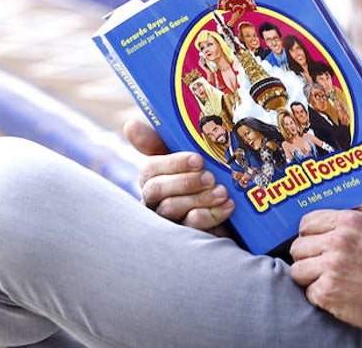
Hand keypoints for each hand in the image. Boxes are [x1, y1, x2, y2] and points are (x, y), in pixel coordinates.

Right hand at [122, 118, 234, 233]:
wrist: (231, 202)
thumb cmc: (201, 173)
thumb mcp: (186, 153)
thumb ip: (158, 140)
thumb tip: (130, 125)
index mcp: (152, 177)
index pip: (150, 169)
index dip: (173, 163)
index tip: (198, 159)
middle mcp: (153, 199)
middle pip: (156, 190)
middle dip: (185, 182)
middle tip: (210, 177)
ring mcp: (167, 220)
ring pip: (171, 209)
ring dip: (200, 198)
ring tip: (223, 192)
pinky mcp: (184, 236)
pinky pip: (190, 228)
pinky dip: (210, 215)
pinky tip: (227, 206)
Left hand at [289, 205, 361, 331]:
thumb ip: (357, 211)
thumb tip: (339, 201)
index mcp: (347, 222)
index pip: (306, 222)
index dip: (309, 233)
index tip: (316, 242)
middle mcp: (336, 243)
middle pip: (298, 247)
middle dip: (308, 256)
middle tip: (322, 263)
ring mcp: (330, 269)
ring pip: (298, 270)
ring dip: (310, 276)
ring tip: (327, 279)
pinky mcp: (328, 293)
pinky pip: (308, 292)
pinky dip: (320, 295)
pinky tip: (335, 293)